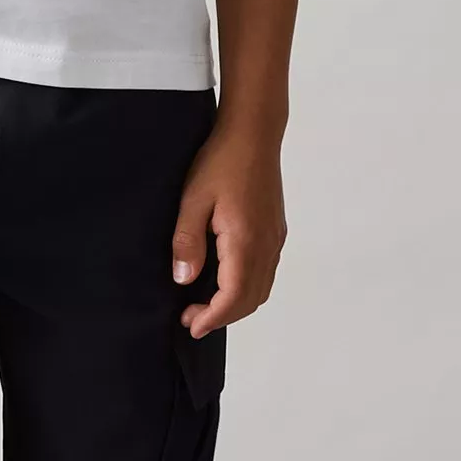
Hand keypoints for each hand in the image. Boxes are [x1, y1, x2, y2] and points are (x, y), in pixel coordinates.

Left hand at [170, 120, 287, 337]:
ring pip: (262, 289)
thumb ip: (187, 242)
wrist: (253, 134)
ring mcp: (275, 239)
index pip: (233, 298)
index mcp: (245, 241)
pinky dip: (248, 288)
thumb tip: (184, 280)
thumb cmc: (221, 162)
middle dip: (222, 316)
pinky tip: (225, 281)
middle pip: (251, 300)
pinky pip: (266, 272)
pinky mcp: (276, 231)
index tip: (190, 326)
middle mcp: (266, 246)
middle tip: (191, 318)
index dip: (212, 318)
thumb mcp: (192, 200)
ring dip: (236, 305)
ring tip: (206, 305)